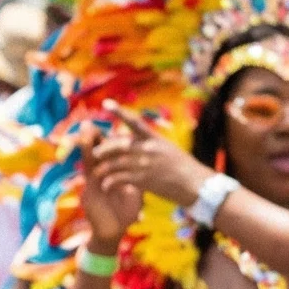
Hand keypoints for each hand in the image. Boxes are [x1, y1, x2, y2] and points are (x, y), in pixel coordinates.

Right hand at [78, 127, 141, 248]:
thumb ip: (137, 179)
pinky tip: (86, 150)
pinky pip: (87, 173)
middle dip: (93, 137)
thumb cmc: (124, 216)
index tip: (109, 124)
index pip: (110, 153)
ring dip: (86, 145)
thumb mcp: (134, 194)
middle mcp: (100, 176)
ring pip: (89, 160)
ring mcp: (93, 184)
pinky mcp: (89, 192)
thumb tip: (147, 168)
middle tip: (89, 122)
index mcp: (112, 174)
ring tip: (86, 129)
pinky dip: (86, 160)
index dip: (108, 139)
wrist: (114, 234)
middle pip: (96, 152)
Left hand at [91, 105, 212, 210]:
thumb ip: (150, 144)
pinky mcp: (144, 180)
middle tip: (94, 153)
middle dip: (103, 149)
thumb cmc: (182, 167)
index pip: (134, 121)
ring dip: (103, 168)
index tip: (106, 103)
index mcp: (154, 138)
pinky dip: (110, 182)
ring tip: (96, 173)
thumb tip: (137, 141)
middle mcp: (148, 148)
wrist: (194, 184)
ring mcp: (145, 164)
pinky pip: (120, 178)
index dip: (119, 111)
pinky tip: (105, 185)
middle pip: (118, 145)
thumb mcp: (167, 149)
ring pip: (116, 163)